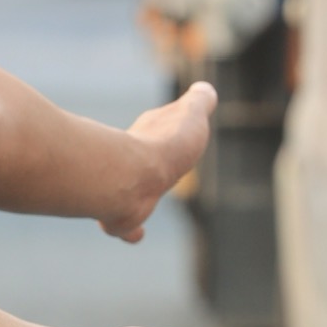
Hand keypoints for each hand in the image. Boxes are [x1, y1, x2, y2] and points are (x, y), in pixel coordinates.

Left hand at [100, 82, 215, 243]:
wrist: (131, 178)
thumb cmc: (165, 146)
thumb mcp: (191, 115)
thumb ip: (199, 102)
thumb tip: (204, 91)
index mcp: (151, 133)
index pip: (160, 124)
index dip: (168, 125)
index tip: (173, 126)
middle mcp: (134, 159)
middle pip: (144, 156)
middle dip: (152, 158)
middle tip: (163, 163)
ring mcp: (126, 187)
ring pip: (132, 189)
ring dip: (141, 192)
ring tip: (149, 196)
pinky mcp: (122, 214)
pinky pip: (127, 223)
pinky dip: (132, 229)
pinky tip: (137, 235)